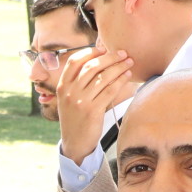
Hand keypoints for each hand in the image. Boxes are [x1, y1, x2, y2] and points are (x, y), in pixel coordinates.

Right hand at [56, 44, 138, 163]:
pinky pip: (109, 90)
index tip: (103, 48)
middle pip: (91, 67)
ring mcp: (80, 102)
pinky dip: (120, 81)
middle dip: (109, 57)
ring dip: (118, 67)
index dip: (90, 52)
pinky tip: (128, 76)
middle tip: (122, 53)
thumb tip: (97, 61)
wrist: (74, 143)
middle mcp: (69, 92)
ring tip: (129, 62)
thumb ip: (77, 82)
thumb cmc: (75, 118)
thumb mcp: (68, 99)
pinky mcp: (93, 111)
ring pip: (102, 77)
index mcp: (61, 86)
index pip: (74, 61)